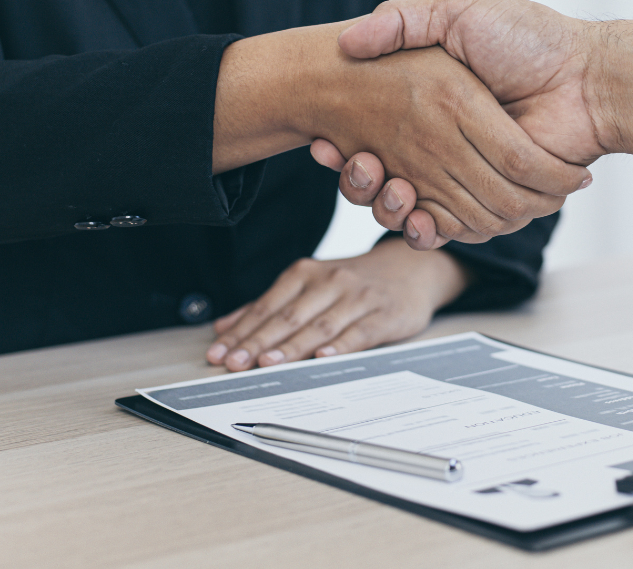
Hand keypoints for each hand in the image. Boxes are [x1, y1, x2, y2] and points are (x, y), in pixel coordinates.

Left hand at [205, 239, 469, 370]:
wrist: (412, 268)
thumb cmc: (356, 282)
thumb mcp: (312, 284)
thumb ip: (270, 305)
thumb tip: (224, 328)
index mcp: (307, 273)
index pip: (268, 305)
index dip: (242, 331)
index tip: (220, 353)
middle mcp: (331, 281)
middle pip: (289, 316)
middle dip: (258, 341)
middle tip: (235, 363)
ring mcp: (359, 297)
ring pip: (320, 325)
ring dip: (292, 346)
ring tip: (268, 363)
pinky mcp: (385, 315)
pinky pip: (359, 332)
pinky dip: (340, 345)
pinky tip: (323, 357)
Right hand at [224, 22, 589, 244]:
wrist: (586, 75)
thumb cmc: (526, 37)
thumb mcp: (457, 10)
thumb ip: (402, 20)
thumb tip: (347, 40)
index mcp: (433, 109)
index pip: (374, 137)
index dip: (345, 149)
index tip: (325, 142)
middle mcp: (446, 146)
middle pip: (385, 181)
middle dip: (360, 181)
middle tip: (355, 164)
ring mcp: (469, 176)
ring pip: (410, 210)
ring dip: (386, 206)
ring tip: (381, 183)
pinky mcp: (493, 202)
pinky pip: (452, 228)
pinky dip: (427, 229)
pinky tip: (413, 214)